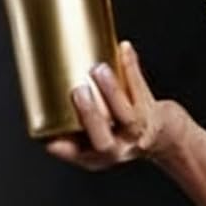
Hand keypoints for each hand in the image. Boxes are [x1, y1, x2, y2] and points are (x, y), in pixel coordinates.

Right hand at [46, 41, 189, 170]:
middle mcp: (117, 148)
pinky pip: (141, 89)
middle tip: (77, 91)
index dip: (62, 148)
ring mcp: (137, 131)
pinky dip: (131, 67)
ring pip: (126, 114)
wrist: (164, 134)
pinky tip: (124, 48)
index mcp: (95, 156)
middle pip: (102, 137)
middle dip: (90, 115)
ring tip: (99, 69)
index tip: (48, 137)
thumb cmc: (119, 132)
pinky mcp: (151, 111)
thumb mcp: (94, 138)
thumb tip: (40, 96)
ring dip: (112, 90)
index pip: (75, 154)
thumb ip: (71, 126)